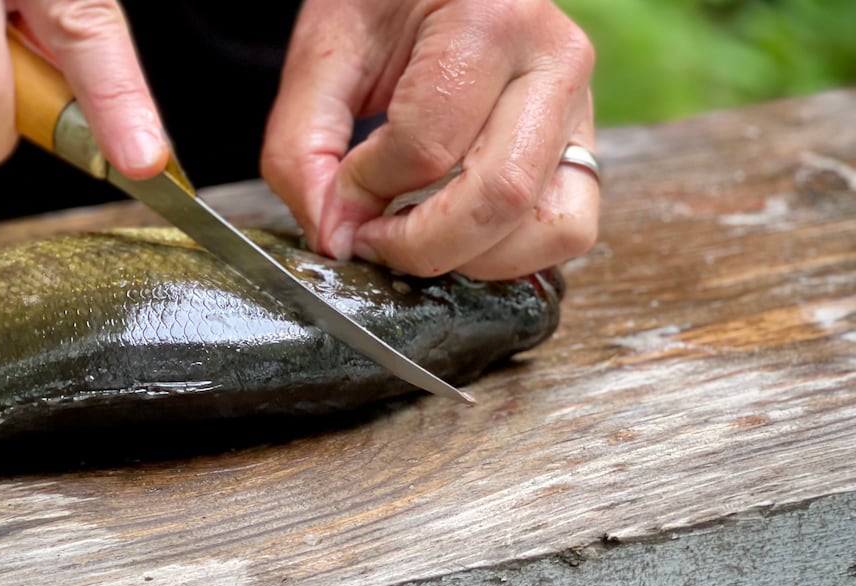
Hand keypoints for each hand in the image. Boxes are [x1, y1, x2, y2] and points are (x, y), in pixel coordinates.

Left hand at [261, 0, 597, 278]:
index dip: (366, 191)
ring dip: (472, 259)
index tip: (335, 197)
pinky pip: (565, 228)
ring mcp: (580, 106)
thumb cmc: (383, 2)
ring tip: (414, 238)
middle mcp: (553, 60)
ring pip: (552, 227)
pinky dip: (507, 253)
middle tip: (369, 242)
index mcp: (489, 18)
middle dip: (420, 246)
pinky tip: (454, 233)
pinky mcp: (582, 145)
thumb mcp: (324, 53)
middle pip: (501, 196)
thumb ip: (304, 149)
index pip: (426, 146)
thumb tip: (334, 239)